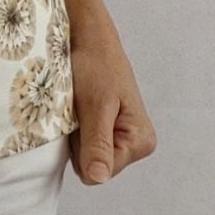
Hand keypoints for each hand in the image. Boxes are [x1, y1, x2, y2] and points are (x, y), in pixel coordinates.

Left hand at [67, 19, 156, 185]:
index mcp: (140, 142)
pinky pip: (82, 140)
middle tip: (80, 110)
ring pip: (84, 154)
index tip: (83, 118)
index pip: (100, 172)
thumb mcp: (95, 105)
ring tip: (79, 105)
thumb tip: (98, 177)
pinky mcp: (106, 127)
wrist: (88, 37)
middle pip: (92, 166)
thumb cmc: (95, 65)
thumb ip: (97, 142)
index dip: (83, 148)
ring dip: (75, 131)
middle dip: (79, 140)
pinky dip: (74, 125)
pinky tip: (78, 106)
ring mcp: (120, 135)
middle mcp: (135, 143)